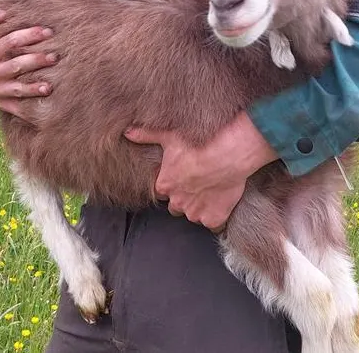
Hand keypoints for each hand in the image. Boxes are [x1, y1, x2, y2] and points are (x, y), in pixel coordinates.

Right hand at [0, 6, 58, 121]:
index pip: (10, 42)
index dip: (29, 35)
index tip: (47, 31)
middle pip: (17, 65)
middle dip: (36, 60)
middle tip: (55, 56)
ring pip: (18, 88)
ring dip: (34, 88)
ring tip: (50, 85)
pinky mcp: (4, 104)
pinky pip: (17, 107)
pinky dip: (30, 108)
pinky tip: (43, 102)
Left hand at [123, 111, 278, 231]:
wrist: (231, 152)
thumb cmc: (200, 142)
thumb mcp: (169, 135)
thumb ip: (146, 136)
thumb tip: (127, 132)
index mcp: (165, 185)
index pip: (161, 192)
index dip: (172, 185)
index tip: (182, 177)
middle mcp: (177, 202)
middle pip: (176, 206)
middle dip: (184, 197)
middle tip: (197, 183)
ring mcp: (196, 213)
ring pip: (193, 215)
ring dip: (200, 207)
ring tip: (211, 191)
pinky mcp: (214, 219)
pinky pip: (212, 225)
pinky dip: (216, 217)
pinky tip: (221, 205)